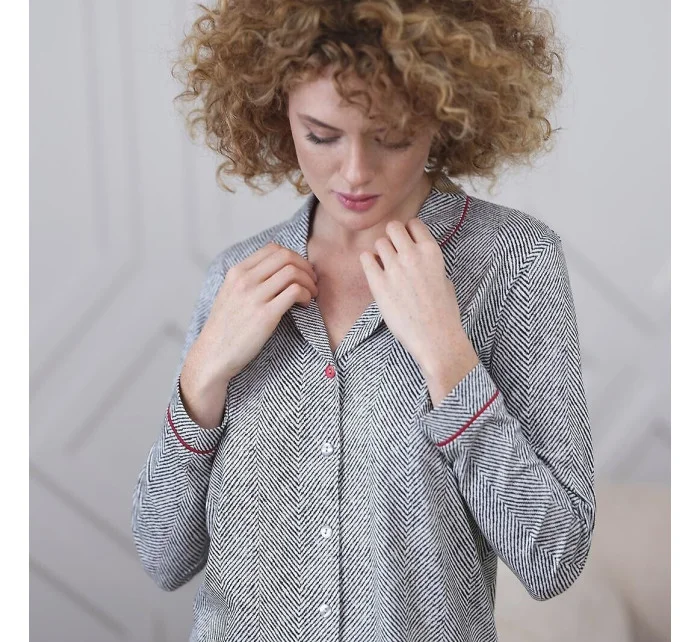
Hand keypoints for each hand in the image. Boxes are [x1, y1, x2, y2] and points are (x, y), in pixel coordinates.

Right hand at [191, 242, 318, 384]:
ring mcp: (254, 297)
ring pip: (293, 272)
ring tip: (310, 295)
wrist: (213, 355)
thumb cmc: (225, 328)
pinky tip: (305, 305)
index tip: (300, 271)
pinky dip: (306, 295)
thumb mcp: (230, 294)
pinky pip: (295, 292)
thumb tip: (276, 271)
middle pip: (286, 256)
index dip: (293, 257)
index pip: (273, 249)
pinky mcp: (266, 315)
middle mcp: (245, 280)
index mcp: (236, 272)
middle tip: (311, 282)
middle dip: (305, 267)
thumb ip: (248, 279)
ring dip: (309, 282)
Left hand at [358, 217, 476, 378]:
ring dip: (381, 251)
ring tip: (386, 267)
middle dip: (392, 237)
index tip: (407, 242)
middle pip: (393, 227)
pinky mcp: (378, 283)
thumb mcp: (444, 279)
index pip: (414, 224)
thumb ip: (429, 263)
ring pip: (379, 242)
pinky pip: (366, 258)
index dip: (408, 232)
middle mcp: (412, 255)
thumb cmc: (443, 312)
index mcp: (431, 251)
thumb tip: (416, 256)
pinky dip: (368, 261)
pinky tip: (375, 272)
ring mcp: (394, 268)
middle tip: (393, 252)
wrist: (435, 337)